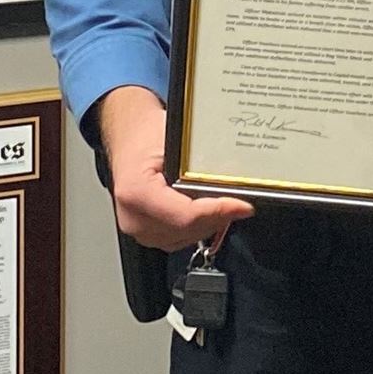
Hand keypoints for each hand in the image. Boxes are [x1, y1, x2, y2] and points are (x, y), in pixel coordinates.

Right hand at [96, 85, 251, 251]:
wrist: (128, 138)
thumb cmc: (146, 135)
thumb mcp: (175, 140)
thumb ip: (199, 166)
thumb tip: (233, 183)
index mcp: (137, 192)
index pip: (186, 216)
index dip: (219, 212)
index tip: (243, 207)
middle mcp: (133, 217)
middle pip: (189, 230)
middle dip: (219, 217)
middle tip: (240, 203)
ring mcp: (137, 229)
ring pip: (186, 238)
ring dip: (209, 224)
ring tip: (223, 204)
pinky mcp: (145, 233)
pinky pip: (179, 238)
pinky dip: (197, 227)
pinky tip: (206, 211)